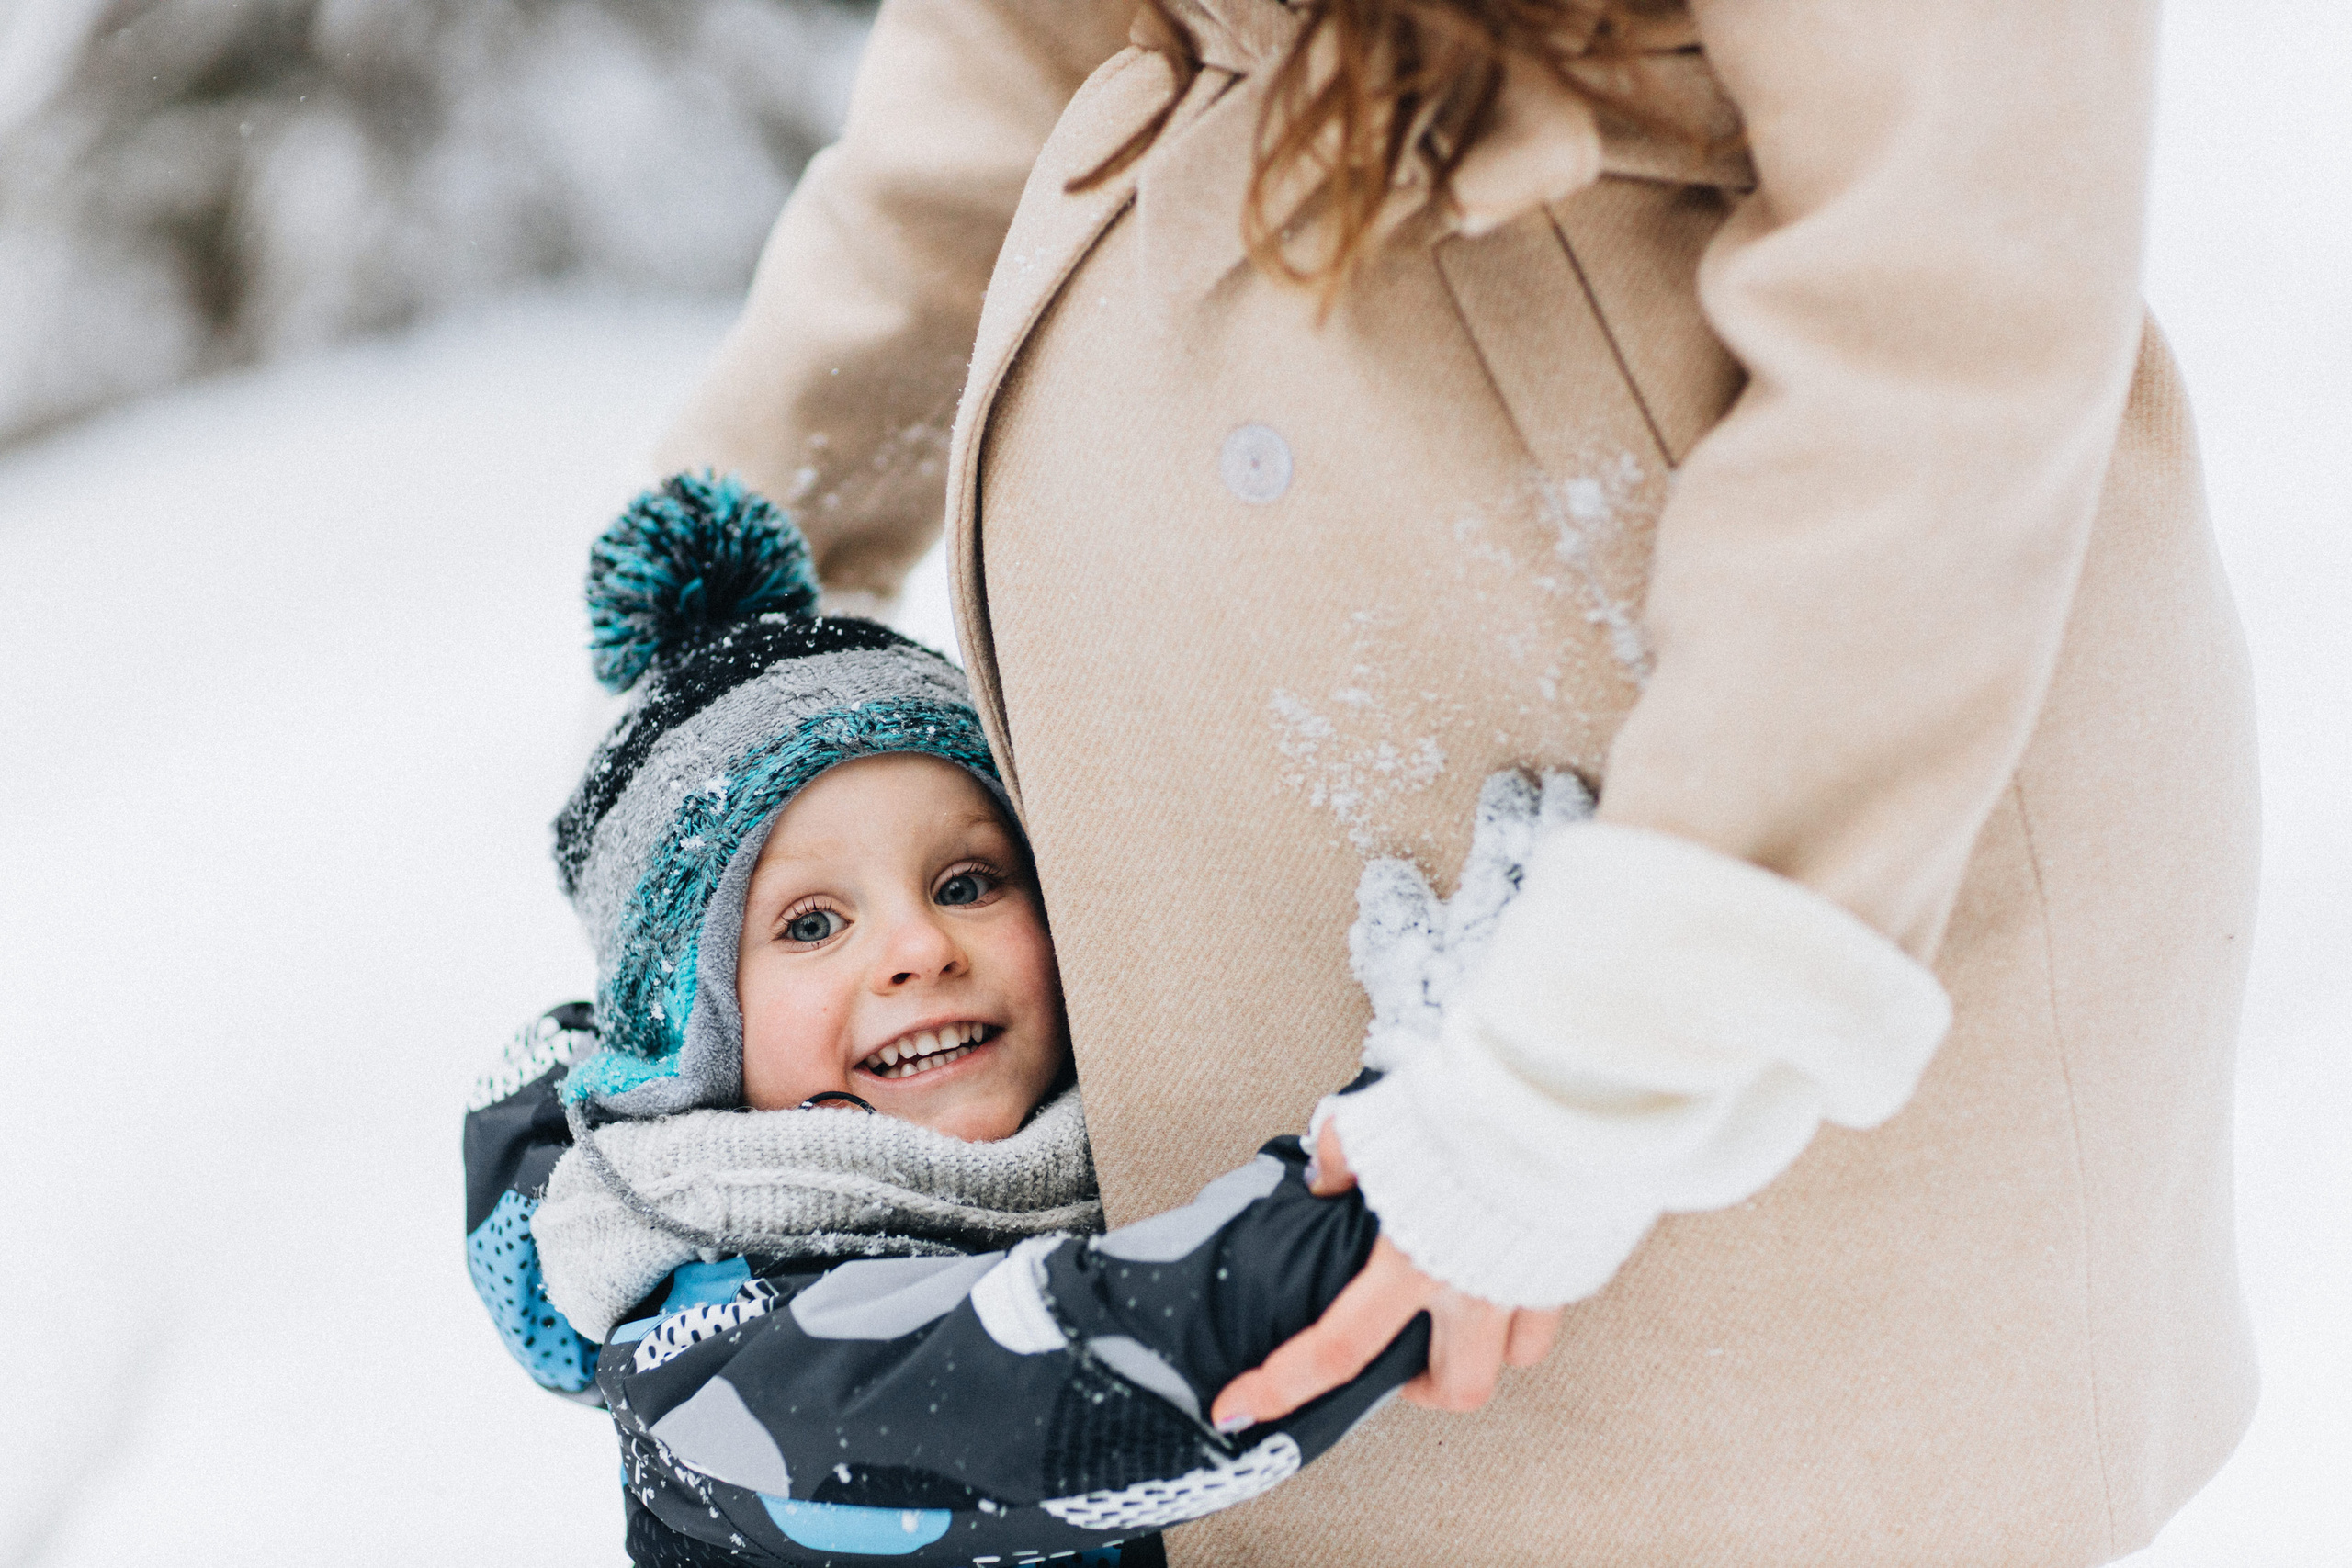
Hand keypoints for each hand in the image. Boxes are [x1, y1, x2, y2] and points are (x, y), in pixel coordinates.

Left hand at [1208, 1122, 1561, 1428]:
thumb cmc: (1471, 1102)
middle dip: (1423, 1389)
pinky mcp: (1574, 1263)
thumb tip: (1322, 1183)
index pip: (1336, 1348)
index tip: (1237, 1408)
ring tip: (1456, 1316)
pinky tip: (1505, 1270)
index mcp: (1409, 1259)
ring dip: (1480, 1350)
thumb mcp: (1374, 1121)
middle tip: (1399, 1358)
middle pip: (1454, 1390)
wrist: (1563, 1087)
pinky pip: (1548, 1308)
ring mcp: (1531, 1283)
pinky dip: (1522, 1304)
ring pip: (1511, 1359)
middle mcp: (1472, 1288)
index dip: (1280, 1387)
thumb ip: (1339, 1157)